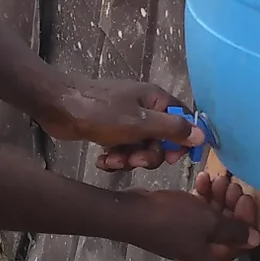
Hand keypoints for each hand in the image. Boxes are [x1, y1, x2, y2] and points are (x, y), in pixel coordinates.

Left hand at [41, 76, 204, 172]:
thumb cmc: (99, 112)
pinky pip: (123, 148)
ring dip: (129, 158)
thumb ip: (172, 129)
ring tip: (113, 160)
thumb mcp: (139, 123)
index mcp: (155, 100)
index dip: (182, 142)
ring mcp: (125, 119)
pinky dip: (115, 157)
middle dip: (149, 154)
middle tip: (134, 160)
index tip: (172, 158)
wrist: (56, 107)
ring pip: (141, 147)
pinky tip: (102, 160)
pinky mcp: (109, 130)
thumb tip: (202, 133)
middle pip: (162, 139)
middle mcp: (144, 108)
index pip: (183, 121)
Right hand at [127, 171, 259, 260]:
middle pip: (226, 227)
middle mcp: (202, 248)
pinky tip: (201, 178)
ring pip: (211, 216)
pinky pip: (195, 210)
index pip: (240, 240)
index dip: (246, 218)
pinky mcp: (175, 223)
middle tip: (231, 183)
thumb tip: (256, 240)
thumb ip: (234, 230)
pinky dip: (201, 196)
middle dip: (231, 203)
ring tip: (216, 177)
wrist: (132, 214)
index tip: (245, 195)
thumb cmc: (172, 218)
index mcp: (212, 254)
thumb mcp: (208, 222)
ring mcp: (187, 235)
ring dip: (217, 196)